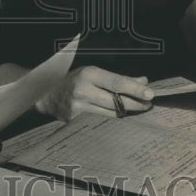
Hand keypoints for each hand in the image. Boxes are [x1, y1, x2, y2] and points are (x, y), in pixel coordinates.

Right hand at [35, 66, 153, 122]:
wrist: (45, 95)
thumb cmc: (72, 81)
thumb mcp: (93, 73)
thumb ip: (117, 78)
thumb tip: (142, 81)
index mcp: (88, 75)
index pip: (117, 83)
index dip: (135, 88)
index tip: (150, 93)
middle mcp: (83, 91)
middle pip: (117, 102)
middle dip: (136, 104)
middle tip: (148, 103)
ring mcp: (79, 109)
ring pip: (112, 114)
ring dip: (127, 112)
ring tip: (137, 108)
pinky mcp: (76, 122)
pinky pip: (102, 122)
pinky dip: (113, 119)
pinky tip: (119, 116)